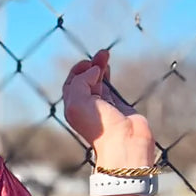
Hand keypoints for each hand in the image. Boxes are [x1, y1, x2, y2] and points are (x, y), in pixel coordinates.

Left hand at [61, 47, 154, 162]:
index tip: (88, 63)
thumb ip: (81, 81)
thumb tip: (95, 70)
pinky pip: (108, 88)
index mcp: (73, 107)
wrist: (124, 142)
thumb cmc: (100, 126)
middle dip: (91, 65)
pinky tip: (108, 68)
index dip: (78, 70)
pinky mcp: (116, 107)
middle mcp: (85, 107)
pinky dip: (108, 77)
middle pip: (84, 80)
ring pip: (97, 82)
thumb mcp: (78, 101)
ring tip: (105, 53)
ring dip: (100, 67)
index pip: (71, 83)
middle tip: (102, 53)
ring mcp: (102, 107)